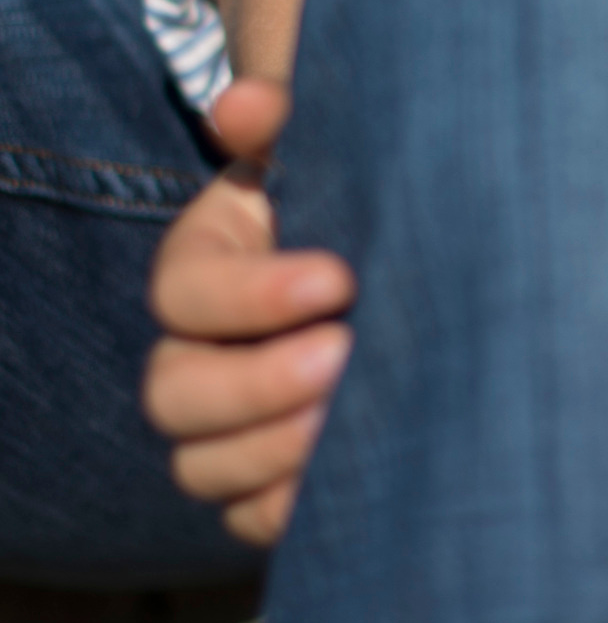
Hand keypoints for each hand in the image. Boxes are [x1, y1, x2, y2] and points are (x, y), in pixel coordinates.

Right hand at [144, 79, 353, 545]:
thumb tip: (244, 104)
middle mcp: (197, 353)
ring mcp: (226, 426)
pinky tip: (350, 483)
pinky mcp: (267, 480)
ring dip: (272, 454)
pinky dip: (289, 511)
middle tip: (344, 358)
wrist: (416, 269)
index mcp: (204, 267)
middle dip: (255, 384)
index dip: (253, 294)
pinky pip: (250, 519)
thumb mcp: (330, 156)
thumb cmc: (366, 201)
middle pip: (174, 394)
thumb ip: (286, 125)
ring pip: (202, 465)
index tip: (340, 278)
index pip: (186, 293)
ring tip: (351, 426)